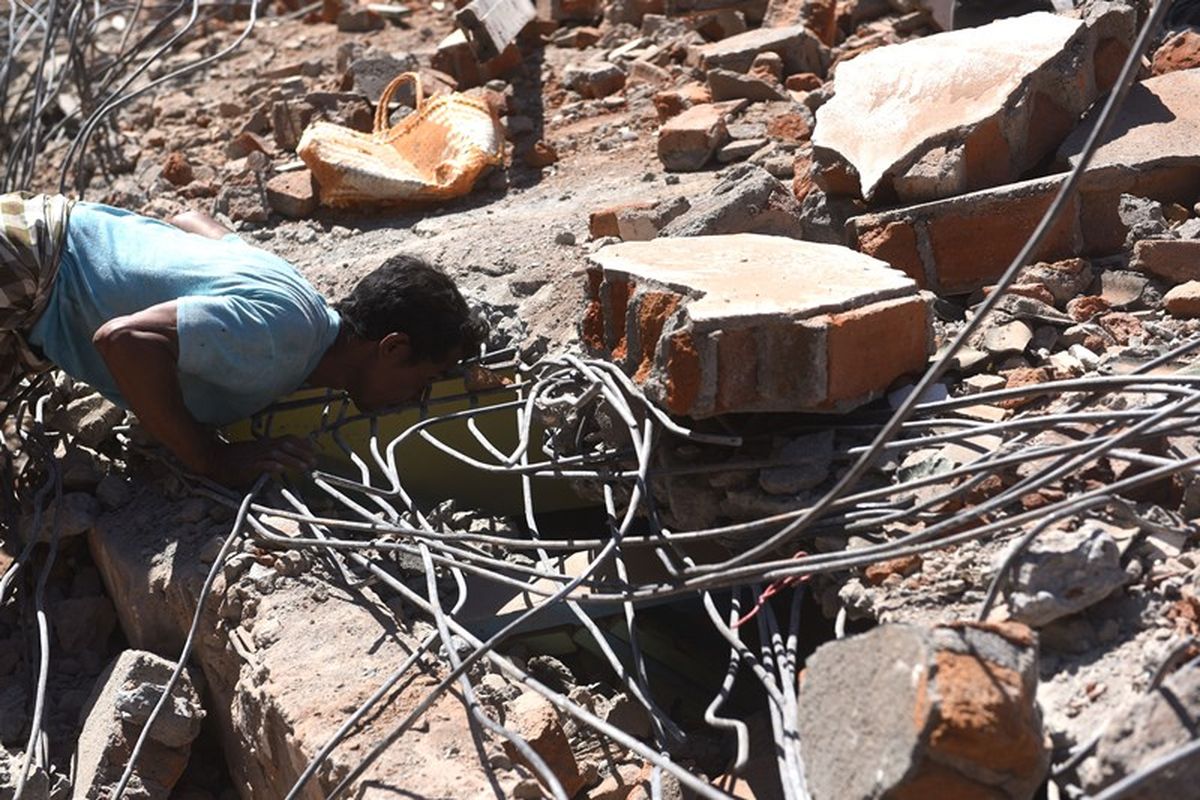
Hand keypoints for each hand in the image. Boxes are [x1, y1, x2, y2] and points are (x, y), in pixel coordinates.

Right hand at [201, 437, 316, 486]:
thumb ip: (268, 453)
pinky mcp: (246, 466)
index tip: (314, 449)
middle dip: (303, 453)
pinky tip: (279, 470)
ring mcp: (254, 456)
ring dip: (292, 460)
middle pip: (286, 446)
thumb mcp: (253, 451)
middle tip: (314, 461)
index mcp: (265, 443)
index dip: (302, 443)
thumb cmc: (232, 457)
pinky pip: (260, 464)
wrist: (212, 457)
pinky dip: (270, 466)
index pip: (288, 439)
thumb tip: (283, 459)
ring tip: (304, 467)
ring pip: (277, 455)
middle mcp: (262, 447)